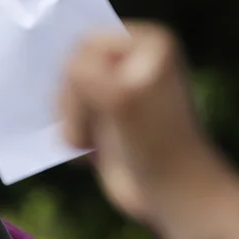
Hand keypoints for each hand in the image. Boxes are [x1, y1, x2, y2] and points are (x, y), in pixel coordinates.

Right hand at [61, 25, 230, 225]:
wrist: (174, 195)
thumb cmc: (156, 145)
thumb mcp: (119, 99)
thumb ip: (83, 72)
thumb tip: (64, 67)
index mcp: (149, 42)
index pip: (86, 43)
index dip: (84, 78)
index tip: (106, 108)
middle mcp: (135, 59)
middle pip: (71, 67)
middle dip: (74, 104)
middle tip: (94, 133)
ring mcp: (120, 89)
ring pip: (65, 93)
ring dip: (72, 123)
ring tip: (94, 146)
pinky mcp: (108, 117)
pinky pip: (69, 115)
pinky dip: (73, 135)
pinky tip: (91, 154)